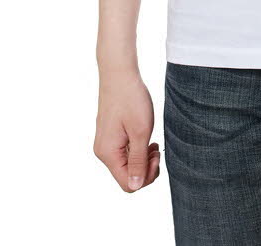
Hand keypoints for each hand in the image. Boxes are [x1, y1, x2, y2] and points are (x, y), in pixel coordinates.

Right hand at [94, 70, 160, 191]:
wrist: (120, 73)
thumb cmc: (131, 99)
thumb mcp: (140, 132)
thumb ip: (138, 161)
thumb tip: (135, 187)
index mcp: (108, 154)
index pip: (128, 184)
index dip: (146, 177)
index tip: (157, 156)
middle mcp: (103, 151)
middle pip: (127, 176)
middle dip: (146, 168)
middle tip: (157, 149)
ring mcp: (105, 143)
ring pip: (126, 164)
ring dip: (143, 159)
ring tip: (154, 143)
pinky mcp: (110, 135)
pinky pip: (124, 153)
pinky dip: (137, 149)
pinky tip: (147, 138)